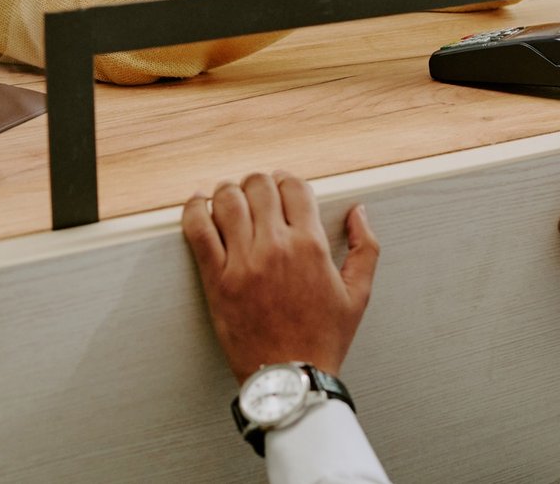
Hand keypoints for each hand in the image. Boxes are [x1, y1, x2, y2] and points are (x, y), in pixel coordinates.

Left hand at [183, 172, 379, 382]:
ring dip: (229, 191)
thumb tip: (358, 212)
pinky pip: (198, 229)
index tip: (283, 188)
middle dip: (259, 183)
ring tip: (230, 198)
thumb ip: (365, 248)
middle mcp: (276, 247)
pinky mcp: (217, 279)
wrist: (290, 378)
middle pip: (259, 185)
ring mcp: (243, 261)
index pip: (294, 186)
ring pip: (228, 200)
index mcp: (311, 246)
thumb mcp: (358, 295)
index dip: (288, 181)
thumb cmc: (322, 341)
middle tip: (257, 194)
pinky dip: (194, 209)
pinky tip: (198, 204)